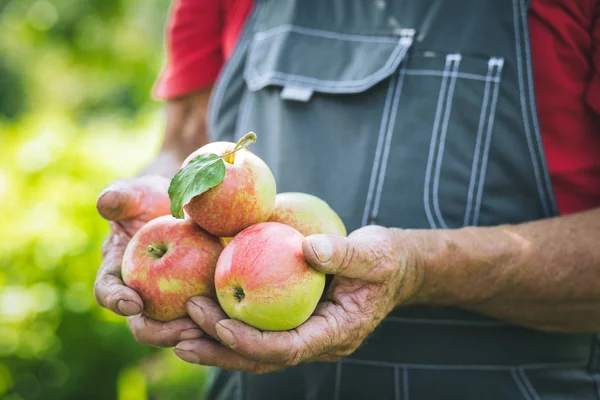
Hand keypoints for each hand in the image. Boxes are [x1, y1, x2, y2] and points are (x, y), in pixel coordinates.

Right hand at [93, 175, 203, 345]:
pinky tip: (237, 322)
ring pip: (178, 331)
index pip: (108, 292)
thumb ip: (122, 197)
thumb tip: (105, 203)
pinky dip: (217, 324)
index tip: (133, 302)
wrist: (181, 205)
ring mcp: (170, 304)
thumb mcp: (138, 192)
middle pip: (145, 326)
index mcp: (118, 273)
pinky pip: (206, 319)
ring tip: (213, 332)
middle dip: (163, 333)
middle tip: (186, 330)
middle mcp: (141, 296)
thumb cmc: (153, 197)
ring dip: (194, 336)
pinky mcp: (198, 302)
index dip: (116, 300)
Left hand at [173, 225, 421, 372]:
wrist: (390, 268)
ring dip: (213, 342)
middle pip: (260, 358)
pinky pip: (254, 327)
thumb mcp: (374, 253)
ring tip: (173, 333)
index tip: (220, 325)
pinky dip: (224, 323)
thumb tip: (308, 248)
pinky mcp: (290, 319)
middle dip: (219, 349)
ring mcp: (301, 333)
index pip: (288, 349)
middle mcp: (314, 341)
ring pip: (251, 349)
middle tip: (180, 332)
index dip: (252, 342)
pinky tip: (196, 310)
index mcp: (335, 333)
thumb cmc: (385, 261)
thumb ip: (345, 253)